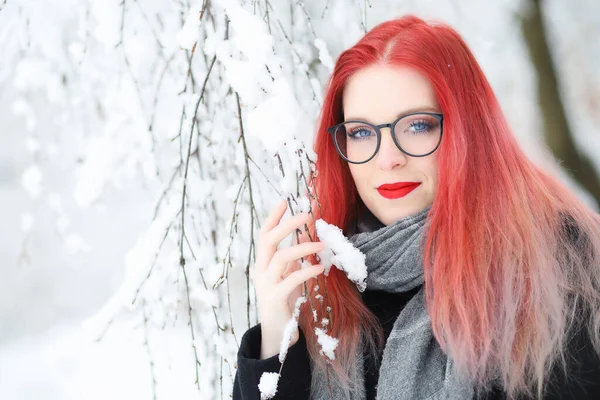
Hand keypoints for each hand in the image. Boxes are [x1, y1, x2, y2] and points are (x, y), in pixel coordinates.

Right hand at [254, 199, 324, 359]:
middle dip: (287, 225)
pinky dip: (306, 270)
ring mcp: (266, 284)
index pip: (264, 234)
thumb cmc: (284, 300)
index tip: (284, 201)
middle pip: (268, 240)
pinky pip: (291, 279)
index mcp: (263, 262)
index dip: (273, 217)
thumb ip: (293, 259)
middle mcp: (260, 270)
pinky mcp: (275, 298)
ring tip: (322, 245)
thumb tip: (305, 239)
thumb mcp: (288, 275)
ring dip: (303, 248)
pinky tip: (319, 268)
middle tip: (306, 215)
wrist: (276, 332)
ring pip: (281, 257)